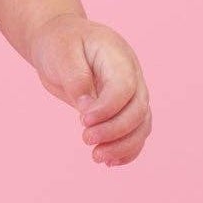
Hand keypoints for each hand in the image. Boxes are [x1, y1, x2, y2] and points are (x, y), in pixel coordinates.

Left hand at [29, 13, 150, 168]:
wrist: (61, 41)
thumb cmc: (60, 43)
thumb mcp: (61, 53)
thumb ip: (76, 78)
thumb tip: (87, 108)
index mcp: (118, 56)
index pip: (124, 87)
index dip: (108, 108)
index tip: (83, 120)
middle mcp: (132, 75)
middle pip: (138, 109)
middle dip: (115, 131)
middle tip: (86, 140)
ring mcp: (131, 93)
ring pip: (142, 125)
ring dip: (124, 146)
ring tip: (97, 157)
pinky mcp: (124, 108)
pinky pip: (136, 132)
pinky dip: (127, 149)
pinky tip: (110, 162)